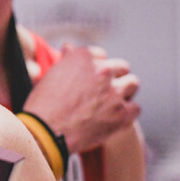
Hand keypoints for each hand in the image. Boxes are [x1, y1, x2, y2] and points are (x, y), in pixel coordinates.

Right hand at [24, 44, 138, 153]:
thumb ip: (66, 61)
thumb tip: (69, 47)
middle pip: (121, 67)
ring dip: (125, 92)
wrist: (46, 133)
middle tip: (105, 91)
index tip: (92, 79)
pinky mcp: (122, 112)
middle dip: (115, 77)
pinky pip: (136, 107)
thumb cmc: (43, 106)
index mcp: (83, 57)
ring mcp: (114, 91)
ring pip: (132, 84)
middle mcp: (102, 70)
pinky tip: (115, 117)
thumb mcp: (51, 76)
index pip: (101, 55)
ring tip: (112, 103)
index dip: (96, 69)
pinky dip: (127, 113)